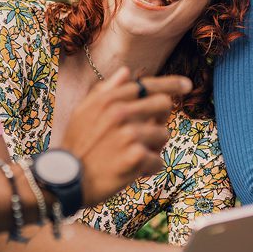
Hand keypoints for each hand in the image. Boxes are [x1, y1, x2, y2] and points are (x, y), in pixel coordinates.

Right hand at [59, 67, 188, 205]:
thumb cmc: (76, 145)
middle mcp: (120, 112)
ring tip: (134, 155)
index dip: (171, 84)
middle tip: (148, 134)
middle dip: (160, 118)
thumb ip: (106, 90)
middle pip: (163, 104)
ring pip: (163, 135)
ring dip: (153, 147)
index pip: (147, 85)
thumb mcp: (83, 111)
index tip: (186, 85)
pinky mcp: (136, 156)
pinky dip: (148, 169)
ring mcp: (129, 134)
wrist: (66, 179)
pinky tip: (133, 171)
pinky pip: (158, 160)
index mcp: (109, 100)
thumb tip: (126, 72)